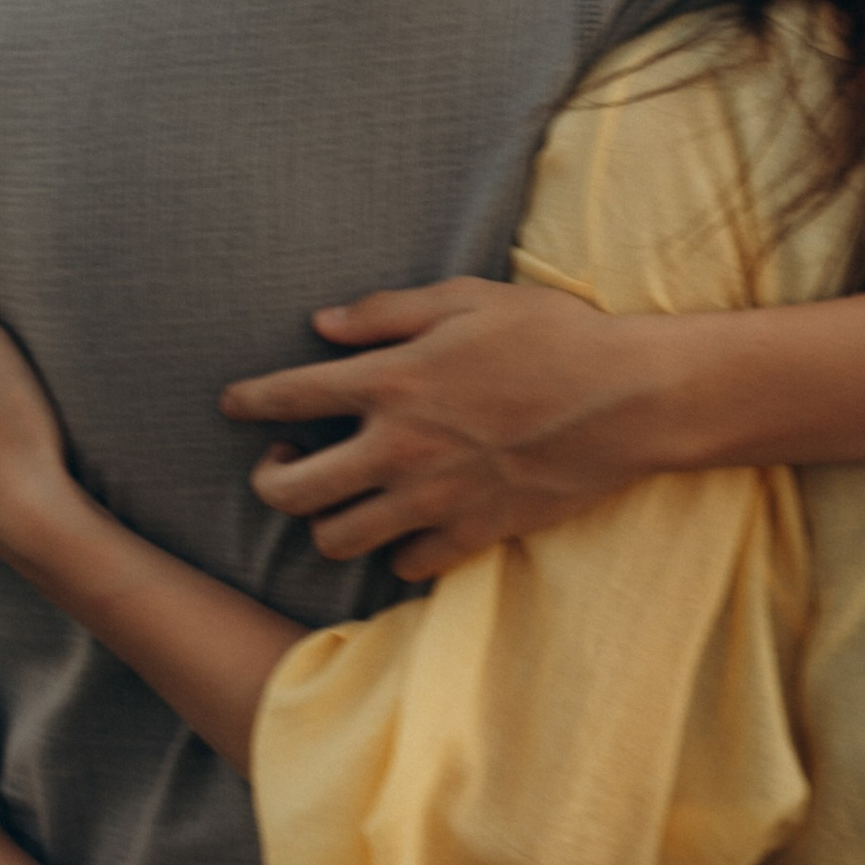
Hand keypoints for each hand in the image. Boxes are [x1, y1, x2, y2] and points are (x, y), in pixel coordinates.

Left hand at [223, 279, 675, 577]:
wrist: (631, 399)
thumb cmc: (554, 335)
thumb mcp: (468, 299)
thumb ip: (388, 312)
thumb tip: (322, 323)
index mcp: (392, 382)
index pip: (287, 397)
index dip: (247, 401)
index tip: (233, 404)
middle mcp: (400, 448)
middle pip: (290, 492)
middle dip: (268, 479)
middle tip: (284, 461)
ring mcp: (435, 499)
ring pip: (338, 539)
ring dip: (327, 521)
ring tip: (342, 497)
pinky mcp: (474, 533)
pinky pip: (406, 565)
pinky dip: (396, 550)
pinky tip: (406, 524)